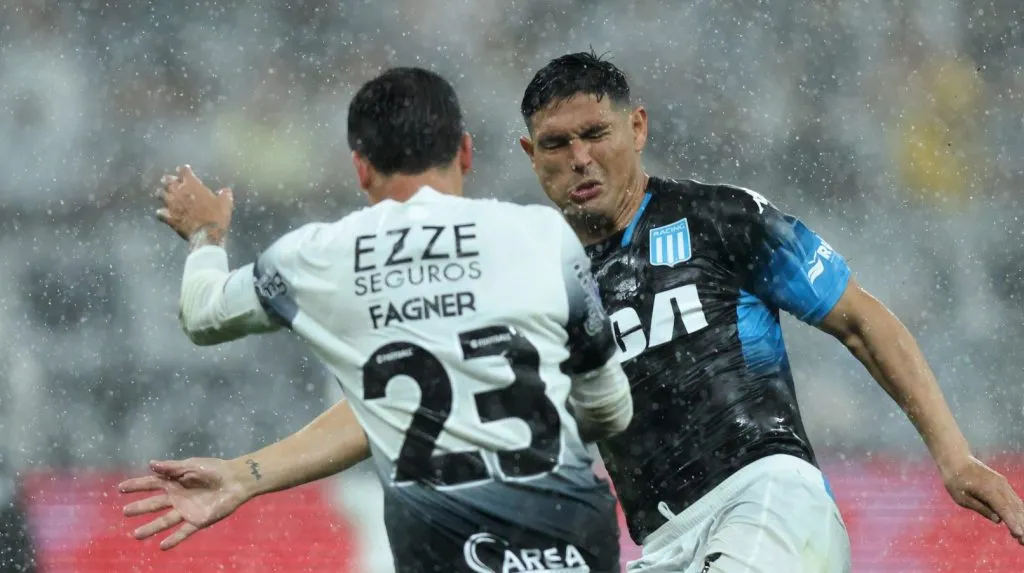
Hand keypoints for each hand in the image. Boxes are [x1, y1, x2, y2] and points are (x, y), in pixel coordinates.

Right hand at [118, 457, 250, 549]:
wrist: (236, 480)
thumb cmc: (214, 469)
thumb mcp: (191, 465)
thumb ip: (172, 467)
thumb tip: (150, 464)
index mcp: (175, 482)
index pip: (151, 484)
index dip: (136, 485)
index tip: (120, 488)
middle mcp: (178, 497)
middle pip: (154, 504)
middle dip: (140, 508)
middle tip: (124, 512)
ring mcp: (187, 510)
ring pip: (165, 521)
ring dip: (150, 528)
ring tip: (135, 535)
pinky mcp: (198, 520)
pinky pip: (183, 532)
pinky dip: (174, 540)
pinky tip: (162, 546)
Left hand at [156, 165, 233, 244]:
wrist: (207, 234)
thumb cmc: (217, 216)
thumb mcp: (226, 203)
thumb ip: (224, 194)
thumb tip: (225, 191)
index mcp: (192, 185)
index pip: (184, 171)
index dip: (184, 170)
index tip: (185, 170)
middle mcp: (179, 192)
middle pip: (168, 180)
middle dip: (168, 179)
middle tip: (169, 180)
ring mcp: (171, 205)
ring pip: (159, 194)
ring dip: (161, 193)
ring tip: (162, 194)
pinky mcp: (169, 217)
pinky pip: (159, 213)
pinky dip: (160, 212)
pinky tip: (162, 213)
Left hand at [942, 455, 1023, 544]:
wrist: (956, 460)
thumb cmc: (955, 480)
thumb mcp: (962, 497)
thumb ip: (980, 508)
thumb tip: (998, 520)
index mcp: (988, 489)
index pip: (1004, 509)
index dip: (1013, 523)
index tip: (1019, 535)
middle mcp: (1000, 486)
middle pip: (1015, 509)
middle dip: (1021, 525)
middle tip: (1023, 542)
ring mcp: (1003, 484)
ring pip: (1017, 504)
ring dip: (1022, 520)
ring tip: (1022, 537)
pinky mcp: (1003, 484)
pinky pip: (1014, 499)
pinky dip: (1019, 512)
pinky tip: (1020, 523)